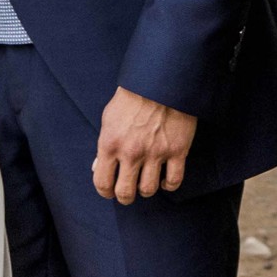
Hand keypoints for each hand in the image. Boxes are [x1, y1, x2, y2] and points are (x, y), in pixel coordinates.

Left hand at [94, 87, 196, 202]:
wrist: (162, 80)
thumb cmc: (133, 97)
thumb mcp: (109, 118)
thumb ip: (103, 145)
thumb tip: (98, 168)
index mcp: (110, 144)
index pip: (102, 183)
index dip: (105, 192)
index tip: (110, 191)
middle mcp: (131, 152)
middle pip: (125, 193)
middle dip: (125, 197)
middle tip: (128, 192)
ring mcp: (155, 152)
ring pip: (148, 189)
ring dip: (146, 190)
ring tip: (146, 182)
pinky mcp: (177, 150)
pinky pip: (174, 180)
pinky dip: (169, 185)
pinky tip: (165, 179)